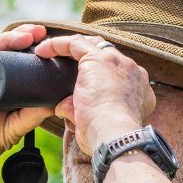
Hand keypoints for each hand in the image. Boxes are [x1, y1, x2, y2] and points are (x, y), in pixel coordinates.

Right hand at [0, 24, 56, 182]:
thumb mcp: (14, 128)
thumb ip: (31, 115)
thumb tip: (55, 100)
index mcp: (8, 87)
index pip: (24, 62)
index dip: (37, 52)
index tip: (54, 44)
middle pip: (10, 50)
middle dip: (25, 38)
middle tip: (41, 33)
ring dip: (8, 39)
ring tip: (24, 36)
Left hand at [34, 34, 155, 155]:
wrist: (114, 135)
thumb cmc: (108, 138)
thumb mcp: (99, 125)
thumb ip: (82, 112)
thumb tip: (63, 108)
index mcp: (140, 91)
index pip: (119, 74)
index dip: (102, 75)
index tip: (84, 82)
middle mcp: (133, 72)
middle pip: (108, 54)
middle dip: (88, 55)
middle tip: (67, 61)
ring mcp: (118, 63)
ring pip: (92, 45)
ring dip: (71, 48)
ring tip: (51, 53)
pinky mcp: (98, 58)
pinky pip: (75, 44)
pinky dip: (57, 45)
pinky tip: (42, 51)